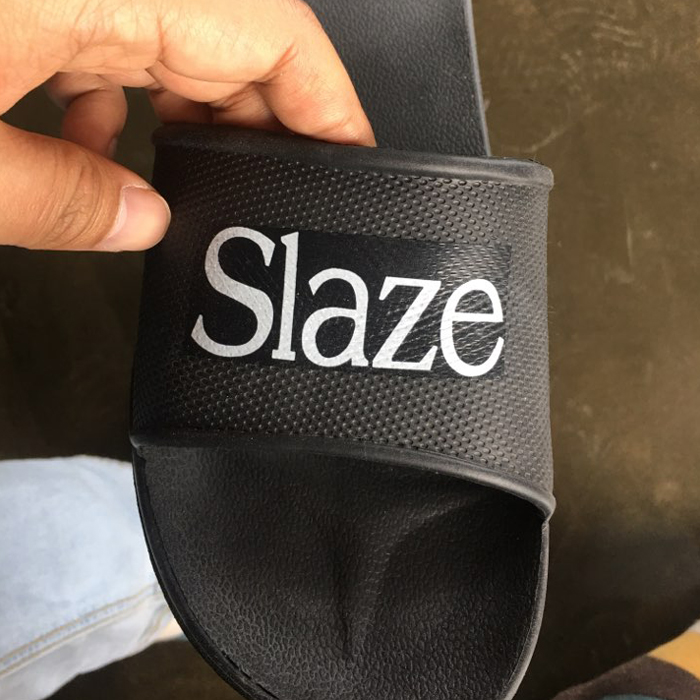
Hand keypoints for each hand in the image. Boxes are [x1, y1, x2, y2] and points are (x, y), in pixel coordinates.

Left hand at [0, 0, 374, 251]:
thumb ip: (58, 200)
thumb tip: (137, 223)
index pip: (274, 32)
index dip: (329, 102)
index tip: (349, 159)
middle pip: (235, 42)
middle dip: (257, 129)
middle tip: (263, 197)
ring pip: (179, 39)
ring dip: (185, 117)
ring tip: (175, 183)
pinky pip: (116, 33)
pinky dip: (120, 96)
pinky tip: (92, 144)